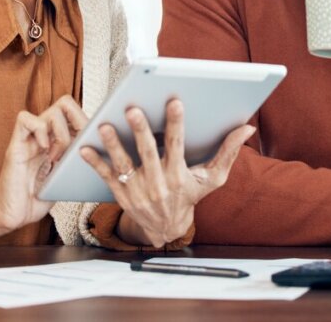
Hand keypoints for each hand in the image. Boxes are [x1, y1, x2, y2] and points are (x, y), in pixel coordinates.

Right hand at [0, 95, 88, 234]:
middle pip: (65, 104)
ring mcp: (30, 139)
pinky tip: (44, 149)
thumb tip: (106, 155)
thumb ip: (78, 162)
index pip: (76, 113)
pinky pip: (25, 119)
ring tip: (58, 156)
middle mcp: (45, 135)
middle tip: (77, 145)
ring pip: (51, 110)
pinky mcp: (15, 145)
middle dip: (78, 120)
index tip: (93, 141)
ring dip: (61, 132)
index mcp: (58, 140)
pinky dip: (38, 130)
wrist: (12, 216)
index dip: (88, 121)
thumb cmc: (37, 199)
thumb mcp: (66, 178)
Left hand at [80, 99, 255, 246]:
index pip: (177, 146)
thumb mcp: (212, 178)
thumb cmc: (190, 197)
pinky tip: (83, 148)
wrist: (166, 229)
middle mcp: (157, 183)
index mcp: (179, 176)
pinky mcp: (121, 194)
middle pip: (147, 153)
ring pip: (123, 164)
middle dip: (140, 131)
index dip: (176, 124)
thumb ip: (228, 151)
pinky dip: (94, 162)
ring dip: (112, 145)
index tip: (175, 102)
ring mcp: (137, 190)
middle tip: (132, 109)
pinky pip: (106, 176)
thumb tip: (247, 128)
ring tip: (104, 126)